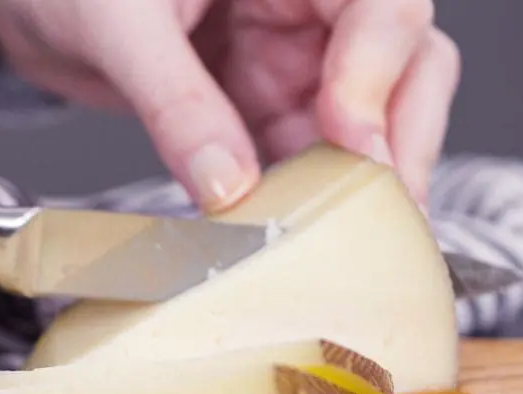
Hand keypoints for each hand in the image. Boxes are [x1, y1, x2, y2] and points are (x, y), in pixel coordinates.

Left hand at [0, 0, 458, 211]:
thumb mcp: (118, 23)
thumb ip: (176, 100)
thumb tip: (227, 186)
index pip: (382, 4)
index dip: (379, 72)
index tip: (350, 141)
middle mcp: (308, 4)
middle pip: (405, 64)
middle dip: (399, 139)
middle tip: (378, 215)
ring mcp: (293, 56)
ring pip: (369, 119)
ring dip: (359, 181)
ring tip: (340, 241)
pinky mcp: (267, 104)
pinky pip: (312, 153)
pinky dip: (310, 196)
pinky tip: (295, 236)